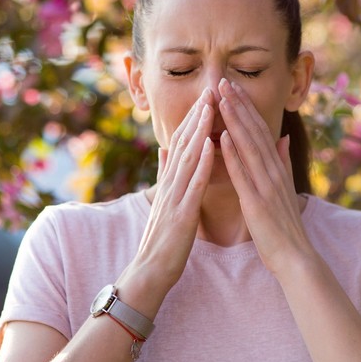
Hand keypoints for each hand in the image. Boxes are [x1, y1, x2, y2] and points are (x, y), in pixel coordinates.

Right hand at [131, 88, 215, 289]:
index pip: (182, 143)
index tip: (206, 96)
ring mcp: (174, 197)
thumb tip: (164, 148)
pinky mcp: (182, 213)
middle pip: (184, 143)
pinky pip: (193, 184)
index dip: (194, 118)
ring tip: (210, 107)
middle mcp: (170, 184)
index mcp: (170, 181)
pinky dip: (202, 162)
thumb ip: (164, 173)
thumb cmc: (162, 238)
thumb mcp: (163, 200)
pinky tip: (211, 144)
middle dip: (197, 115)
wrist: (150, 272)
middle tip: (209, 89)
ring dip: (199, 130)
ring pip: (187, 157)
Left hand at [218, 78, 315, 274]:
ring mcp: (266, 185)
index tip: (232, 87)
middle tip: (223, 81)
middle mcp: (273, 171)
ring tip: (221, 98)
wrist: (295, 257)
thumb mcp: (285, 187)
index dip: (245, 107)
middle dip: (238, 105)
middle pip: (254, 131)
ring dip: (234, 120)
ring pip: (248, 146)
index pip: (259, 130)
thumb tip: (281, 137)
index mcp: (276, 167)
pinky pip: (243, 174)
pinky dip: (233, 154)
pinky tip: (222, 136)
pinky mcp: (256, 202)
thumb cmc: (284, 225)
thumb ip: (282, 161)